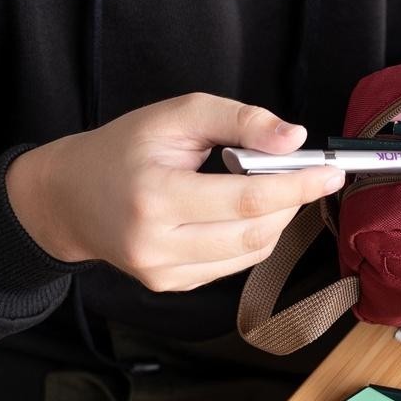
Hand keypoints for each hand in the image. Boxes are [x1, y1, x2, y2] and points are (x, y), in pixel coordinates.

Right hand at [5, 94, 344, 291]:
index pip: (246, 199)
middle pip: (255, 231)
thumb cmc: (124, 149)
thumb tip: (295, 138)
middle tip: (305, 173)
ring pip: (252, 251)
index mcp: (154, 198)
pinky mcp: (172, 285)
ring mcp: (163, 273)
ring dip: (278, 217)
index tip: (331, 172)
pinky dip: (256, 235)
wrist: (69, 197)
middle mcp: (157, 245)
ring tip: (271, 185)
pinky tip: (245, 210)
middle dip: (292, 200)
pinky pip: (236, 262)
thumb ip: (240, 120)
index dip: (298, 186)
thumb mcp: (178, 115)